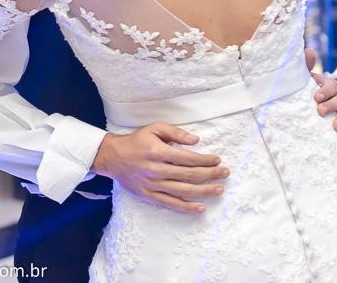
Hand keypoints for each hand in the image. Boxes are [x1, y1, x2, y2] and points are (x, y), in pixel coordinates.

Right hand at [92, 123, 227, 213]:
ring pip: (183, 190)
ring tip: (219, 189)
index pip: (189, 159)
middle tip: (225, 173)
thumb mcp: (153, 128)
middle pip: (190, 175)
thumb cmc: (136, 141)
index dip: (206, 160)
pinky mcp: (148, 195)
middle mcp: (156, 170)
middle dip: (211, 174)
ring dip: (204, 191)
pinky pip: (170, 203)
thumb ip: (175, 133)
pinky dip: (186, 207)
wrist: (112, 157)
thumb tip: (196, 141)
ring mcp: (153, 184)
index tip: (217, 160)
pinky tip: (200, 207)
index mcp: (158, 152)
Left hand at [304, 48, 336, 140]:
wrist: (299, 110)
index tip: (315, 97)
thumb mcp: (301, 80)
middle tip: (320, 111)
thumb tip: (310, 51)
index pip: (332, 85)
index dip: (326, 90)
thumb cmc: (301, 92)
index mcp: (327, 86)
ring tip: (335, 126)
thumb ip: (305, 66)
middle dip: (332, 105)